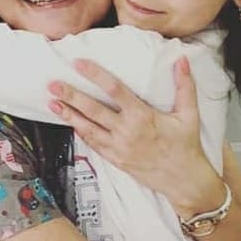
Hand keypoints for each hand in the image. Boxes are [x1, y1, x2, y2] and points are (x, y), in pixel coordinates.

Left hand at [47, 56, 222, 213]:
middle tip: (52, 84)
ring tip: (51, 103)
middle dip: (71, 96)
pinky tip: (69, 123)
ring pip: (87, 128)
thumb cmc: (186, 145)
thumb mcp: (189, 114)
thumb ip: (184, 85)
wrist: (183, 180)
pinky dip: (80, 132)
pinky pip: (93, 144)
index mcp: (142, 116)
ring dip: (68, 115)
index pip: (114, 90)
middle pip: (93, 110)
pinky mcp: (115, 159)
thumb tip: (182, 60)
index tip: (79, 64)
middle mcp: (126, 131)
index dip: (95, 75)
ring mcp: (118, 147)